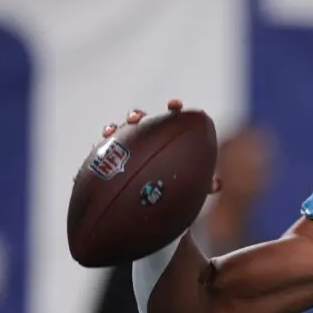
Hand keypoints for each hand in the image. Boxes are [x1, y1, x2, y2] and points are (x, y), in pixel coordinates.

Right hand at [100, 99, 221, 193]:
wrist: (153, 208)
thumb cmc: (176, 192)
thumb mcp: (192, 187)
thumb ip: (204, 184)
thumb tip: (218, 184)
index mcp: (167, 140)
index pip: (171, 118)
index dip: (173, 109)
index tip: (174, 105)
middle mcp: (144, 140)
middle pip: (138, 121)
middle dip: (136, 116)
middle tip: (136, 119)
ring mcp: (124, 149)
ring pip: (116, 135)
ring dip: (113, 130)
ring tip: (110, 131)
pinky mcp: (107, 163)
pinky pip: (99, 157)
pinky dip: (98, 154)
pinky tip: (94, 155)